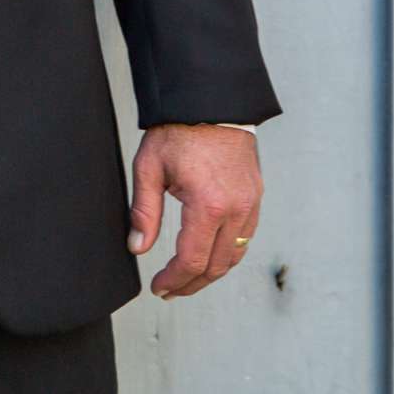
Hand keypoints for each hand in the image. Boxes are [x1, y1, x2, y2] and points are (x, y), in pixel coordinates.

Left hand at [128, 123, 260, 298]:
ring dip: (211, 273)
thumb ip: (144, 212)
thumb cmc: (178, 131)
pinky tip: (208, 255)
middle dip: (191, 284)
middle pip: (217, 266)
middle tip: (169, 291)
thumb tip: (137, 248)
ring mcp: (250, 204)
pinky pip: (245, 238)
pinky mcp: (255, 197)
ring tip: (186, 280)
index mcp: (209, 205)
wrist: (211, 103)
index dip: (174, 280)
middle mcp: (236, 210)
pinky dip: (227, 253)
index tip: (158, 287)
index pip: (192, 260)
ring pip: (235, 256)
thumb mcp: (149, 168)